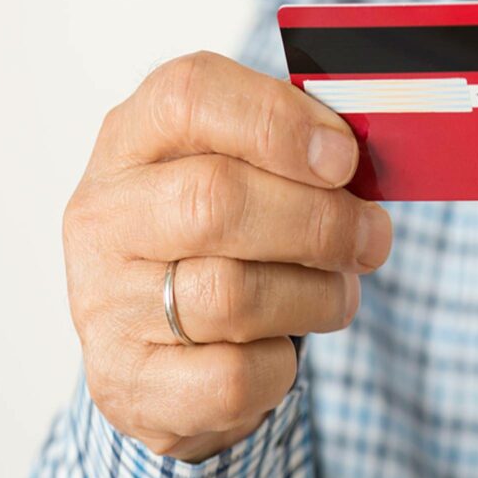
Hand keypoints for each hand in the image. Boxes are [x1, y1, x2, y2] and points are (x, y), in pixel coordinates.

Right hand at [62, 51, 391, 461]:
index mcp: (135, 138)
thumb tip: (360, 155)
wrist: (154, 346)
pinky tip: (280, 346)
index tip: (344, 158)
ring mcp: (105, 302)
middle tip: (373, 237)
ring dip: (316, 296)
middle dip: (321, 222)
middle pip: (216, 199)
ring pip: (233, 295)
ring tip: (338, 292)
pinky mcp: (128, 381)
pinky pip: (230, 377)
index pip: (190, 96)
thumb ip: (292, 149)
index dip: (279, 122)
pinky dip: (279, 365)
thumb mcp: (244, 171)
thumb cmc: (218, 239)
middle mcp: (105, 215)